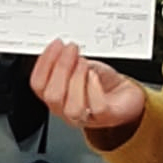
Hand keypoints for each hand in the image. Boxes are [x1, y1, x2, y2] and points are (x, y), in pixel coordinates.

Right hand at [29, 40, 146, 133]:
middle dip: (61, 68)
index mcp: (55, 96)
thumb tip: (60, 48)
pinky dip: (93, 88)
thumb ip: (68, 60)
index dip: (44, 63)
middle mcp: (65, 110)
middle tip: (71, 50)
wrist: (125, 94)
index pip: (38, 85)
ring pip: (72, 107)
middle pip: (52, 97)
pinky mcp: (105, 117)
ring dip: (76, 79)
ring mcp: (84, 117)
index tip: (56, 45)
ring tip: (83, 62)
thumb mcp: (80, 65)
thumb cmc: (100, 82)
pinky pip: (96, 108)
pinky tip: (94, 75)